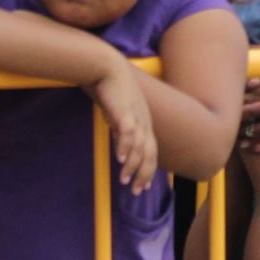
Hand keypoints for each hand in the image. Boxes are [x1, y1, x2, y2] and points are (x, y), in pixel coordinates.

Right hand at [89, 59, 159, 190]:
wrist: (107, 68)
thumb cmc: (111, 91)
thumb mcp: (119, 115)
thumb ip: (122, 132)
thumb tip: (121, 151)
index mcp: (145, 123)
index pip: (152, 152)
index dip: (149, 170)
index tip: (142, 187)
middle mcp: (144, 121)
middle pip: (150, 153)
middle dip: (145, 174)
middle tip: (136, 191)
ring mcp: (136, 116)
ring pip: (140, 146)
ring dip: (133, 166)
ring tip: (124, 180)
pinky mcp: (125, 110)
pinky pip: (128, 132)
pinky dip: (126, 147)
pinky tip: (121, 159)